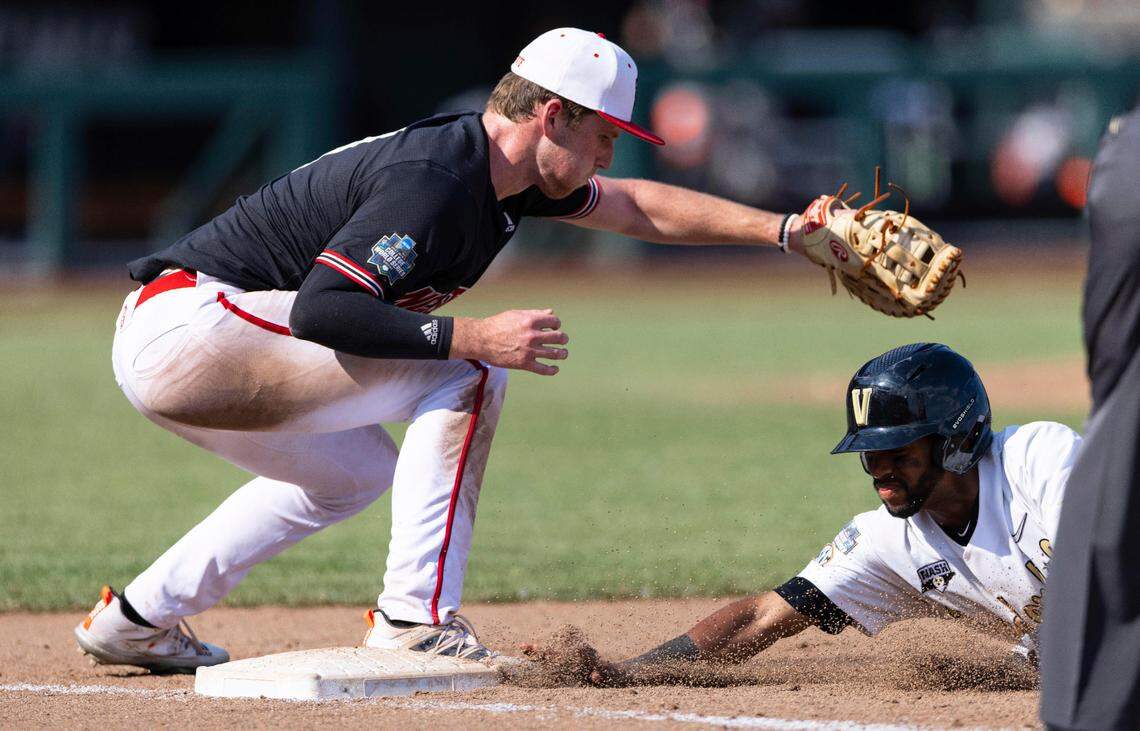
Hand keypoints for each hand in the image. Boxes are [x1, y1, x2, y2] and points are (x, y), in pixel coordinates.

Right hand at [451, 309, 568, 374]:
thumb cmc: (498, 325)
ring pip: (555, 354)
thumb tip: (551, 313)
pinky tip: (555, 368)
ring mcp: (529, 351)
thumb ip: (535, 314)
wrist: (482, 340)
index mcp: (531, 321)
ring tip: (563, 354)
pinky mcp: (524, 363)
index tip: (554, 328)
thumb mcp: (516, 314)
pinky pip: (544, 369)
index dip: (557, 325)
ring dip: (562, 354)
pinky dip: (552, 370)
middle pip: (559, 338)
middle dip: (563, 339)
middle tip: (563, 341)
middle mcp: (532, 336)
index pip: (555, 322)